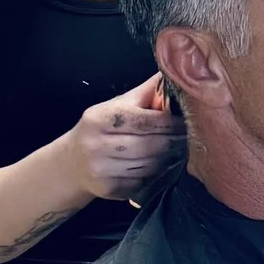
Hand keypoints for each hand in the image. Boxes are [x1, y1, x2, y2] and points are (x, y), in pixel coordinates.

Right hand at [66, 74, 185, 205]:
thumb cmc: (102, 128)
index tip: (187, 122)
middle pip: (152, 145)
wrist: (73, 162)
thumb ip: (145, 92)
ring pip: (151, 166)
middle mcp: (98, 145)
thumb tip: (171, 73)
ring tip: (178, 152)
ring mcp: (103, 170)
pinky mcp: (110, 190)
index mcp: (102, 118)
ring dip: (168, 160)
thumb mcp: (117, 105)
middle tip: (189, 139)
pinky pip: (144, 182)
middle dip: (174, 142)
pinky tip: (162, 168)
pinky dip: (157, 175)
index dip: (171, 123)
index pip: (147, 121)